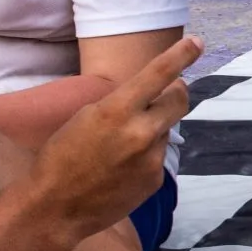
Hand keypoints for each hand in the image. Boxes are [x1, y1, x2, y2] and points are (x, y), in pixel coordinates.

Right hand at [28, 37, 200, 241]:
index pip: (158, 75)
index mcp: (117, 111)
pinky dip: (145, 156)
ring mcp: (152, 159)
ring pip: (165, 130)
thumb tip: (151, 95)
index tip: (197, 42)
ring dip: (152, 130)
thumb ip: (121, 104)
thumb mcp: (85, 118)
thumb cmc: (60, 157)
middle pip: (179, 99)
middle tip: (165, 93)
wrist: (54, 209)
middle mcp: (141, 133)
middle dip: (175, 92)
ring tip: (119, 148)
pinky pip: (158, 157)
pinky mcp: (155, 180)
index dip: (181, 55)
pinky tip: (120, 169)